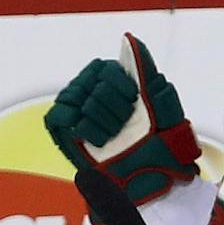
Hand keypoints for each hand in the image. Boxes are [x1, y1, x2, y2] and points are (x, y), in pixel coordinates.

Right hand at [46, 34, 198, 203]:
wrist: (145, 184)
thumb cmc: (159, 150)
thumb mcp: (164, 111)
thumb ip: (149, 73)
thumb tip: (131, 40)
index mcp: (117, 85)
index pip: (106, 68)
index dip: (119, 84)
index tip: (132, 102)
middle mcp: (94, 93)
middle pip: (91, 83)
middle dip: (113, 108)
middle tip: (124, 127)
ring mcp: (76, 110)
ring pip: (76, 97)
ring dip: (99, 120)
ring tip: (112, 137)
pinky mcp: (62, 130)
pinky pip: (59, 116)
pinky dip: (78, 127)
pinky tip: (95, 140)